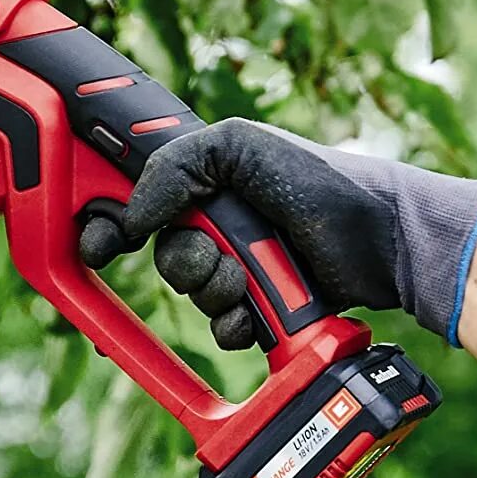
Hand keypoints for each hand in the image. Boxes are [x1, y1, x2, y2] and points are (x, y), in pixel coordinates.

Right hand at [76, 117, 476, 349]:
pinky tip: (260, 315)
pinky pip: (225, 330)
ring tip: (253, 279)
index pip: (139, 201)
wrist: (380, 239)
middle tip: (219, 255)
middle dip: (188, 262)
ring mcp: (243, 267)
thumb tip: (132, 212)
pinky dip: (238, 325)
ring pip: (195, 296)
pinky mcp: (265, 308)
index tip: (96, 247)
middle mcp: (221, 224)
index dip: (109, 224)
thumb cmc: (321, 181)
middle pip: (166, 257)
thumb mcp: (241, 147)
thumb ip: (176, 165)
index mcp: (208, 181)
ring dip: (218, 293)